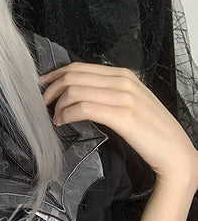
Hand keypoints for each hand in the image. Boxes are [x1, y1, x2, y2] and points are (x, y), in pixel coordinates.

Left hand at [40, 62, 197, 187]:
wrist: (176, 153)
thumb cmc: (150, 129)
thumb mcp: (129, 100)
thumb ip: (107, 90)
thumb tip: (76, 89)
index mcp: (123, 74)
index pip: (79, 67)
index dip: (56, 74)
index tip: (43, 83)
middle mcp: (122, 81)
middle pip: (73, 76)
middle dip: (52, 88)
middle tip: (44, 102)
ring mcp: (123, 97)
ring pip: (75, 91)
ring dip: (58, 105)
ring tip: (55, 117)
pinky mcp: (122, 115)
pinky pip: (83, 108)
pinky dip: (67, 114)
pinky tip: (63, 122)